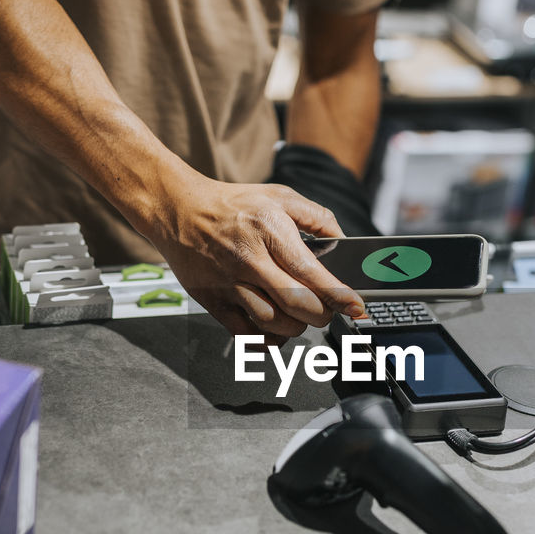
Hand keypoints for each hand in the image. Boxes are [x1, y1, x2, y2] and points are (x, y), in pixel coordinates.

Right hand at [151, 170, 365, 340]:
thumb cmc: (231, 204)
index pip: (311, 273)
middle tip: (326, 311)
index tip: (356, 306)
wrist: (178, 209)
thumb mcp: (279, 196)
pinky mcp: (213, 301)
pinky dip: (266, 338)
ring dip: (295, 326)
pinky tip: (274, 326)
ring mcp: (229, 283)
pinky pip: (245, 333)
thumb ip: (317, 217)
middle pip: (297, 304)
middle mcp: (249, 259)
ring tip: (298, 314)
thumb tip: (343, 241)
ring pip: (273, 323)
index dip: (339, 295)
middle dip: (322, 314)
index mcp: (270, 230)